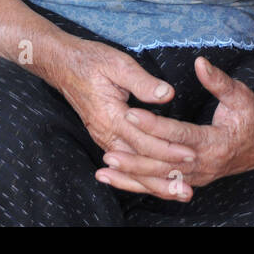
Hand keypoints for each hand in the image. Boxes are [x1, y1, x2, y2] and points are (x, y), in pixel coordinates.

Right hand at [50, 37, 197, 189]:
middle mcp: (105, 132)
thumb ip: (142, 82)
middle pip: (138, 162)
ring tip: (175, 192)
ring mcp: (102, 136)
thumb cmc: (90, 61)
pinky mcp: (103, 136)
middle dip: (164, 177)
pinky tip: (153, 183)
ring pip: (130, 167)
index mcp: (111, 116)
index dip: (169, 149)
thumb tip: (167, 94)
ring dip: (153, 182)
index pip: (144, 140)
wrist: (61, 64)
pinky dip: (139, 176)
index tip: (191, 154)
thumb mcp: (118, 63)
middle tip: (188, 188)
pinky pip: (123, 163)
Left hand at [95, 56, 253, 201]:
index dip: (154, 124)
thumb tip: (200, 62)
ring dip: (132, 177)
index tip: (130, 112)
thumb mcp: (241, 95)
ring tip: (105, 171)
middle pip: (165, 164)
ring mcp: (199, 176)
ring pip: (160, 180)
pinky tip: (115, 180)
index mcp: (216, 143)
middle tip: (109, 153)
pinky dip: (138, 184)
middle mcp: (205, 165)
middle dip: (136, 159)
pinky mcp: (192, 180)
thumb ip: (218, 80)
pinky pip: (162, 185)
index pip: (178, 134)